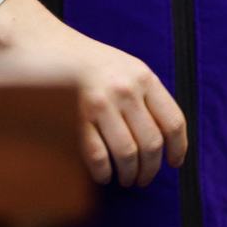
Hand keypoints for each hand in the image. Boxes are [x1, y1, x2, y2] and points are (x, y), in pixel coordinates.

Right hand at [0, 0, 186, 185]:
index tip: (174, 163)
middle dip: (151, 168)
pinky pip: (97, 155)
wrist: (48, 46)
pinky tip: (104, 176)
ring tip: (126, 180)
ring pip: (127, 153)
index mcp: (144, 78)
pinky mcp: (75, 117)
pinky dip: (103, 172)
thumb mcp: (129, 69)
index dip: (178, 148)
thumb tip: (167, 138)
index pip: (173, 121)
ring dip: (129, 174)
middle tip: (145, 179)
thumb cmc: (92, 63)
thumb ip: (148, 97)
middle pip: (151, 143)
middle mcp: (126, 91)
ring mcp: (100, 105)